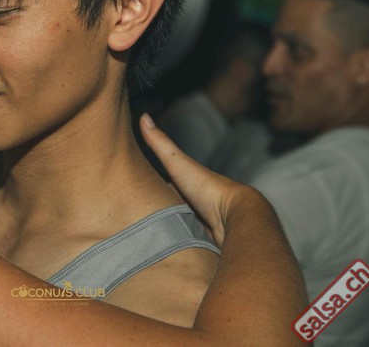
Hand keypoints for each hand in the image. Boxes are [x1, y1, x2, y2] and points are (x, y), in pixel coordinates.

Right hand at [139, 113, 250, 244]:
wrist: (236, 218)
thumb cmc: (208, 187)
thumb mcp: (177, 162)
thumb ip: (159, 143)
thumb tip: (143, 116)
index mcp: (187, 186)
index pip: (164, 185)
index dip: (149, 186)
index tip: (132, 189)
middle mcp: (194, 205)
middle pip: (170, 208)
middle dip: (157, 212)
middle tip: (134, 217)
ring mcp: (199, 226)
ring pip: (177, 228)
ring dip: (166, 232)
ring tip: (144, 237)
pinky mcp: (202, 244)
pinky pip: (185, 246)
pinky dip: (176, 247)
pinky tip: (164, 252)